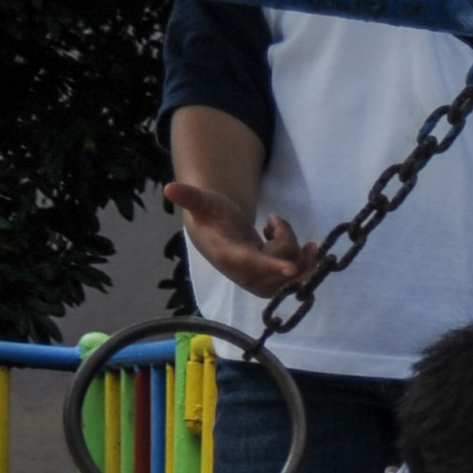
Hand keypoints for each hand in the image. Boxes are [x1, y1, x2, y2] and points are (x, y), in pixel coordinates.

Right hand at [162, 181, 305, 295]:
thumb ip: (190, 197)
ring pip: (297, 266)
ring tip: (275, 229)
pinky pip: (302, 274)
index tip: (291, 269)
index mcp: (229, 256)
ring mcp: (262, 283)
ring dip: (293, 242)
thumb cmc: (210, 216)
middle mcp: (247, 275)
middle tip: (272, 220)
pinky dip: (303, 254)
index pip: (252, 262)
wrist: (216, 236)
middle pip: (286, 260)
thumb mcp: (201, 202)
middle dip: (286, 237)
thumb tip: (169, 188)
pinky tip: (289, 240)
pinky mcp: (275, 284)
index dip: (271, 265)